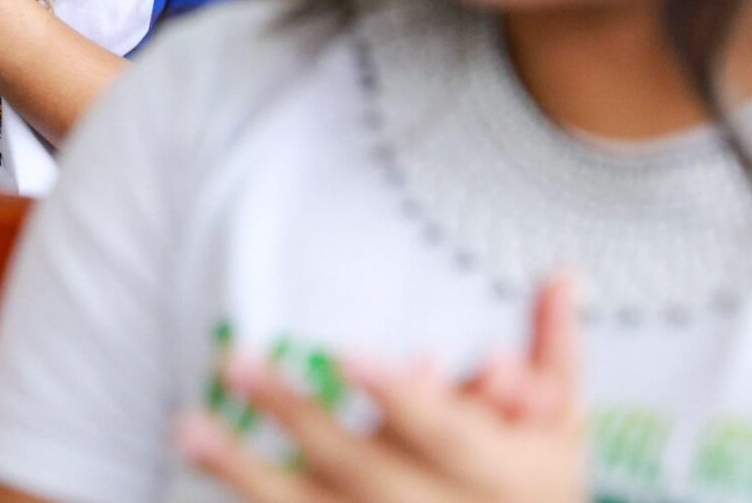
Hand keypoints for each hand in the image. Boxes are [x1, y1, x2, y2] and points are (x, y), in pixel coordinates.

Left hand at [179, 274, 584, 502]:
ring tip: (187, 424)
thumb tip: (564, 271)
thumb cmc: (539, 491)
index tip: (346, 354)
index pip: (448, 437)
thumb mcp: (564, 428)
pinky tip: (205, 458)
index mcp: (504, 481)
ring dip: (245, 470)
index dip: (402, 397)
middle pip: (364, 474)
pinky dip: (254, 498)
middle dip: (301, 420)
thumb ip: (556, 351)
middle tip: (237, 361)